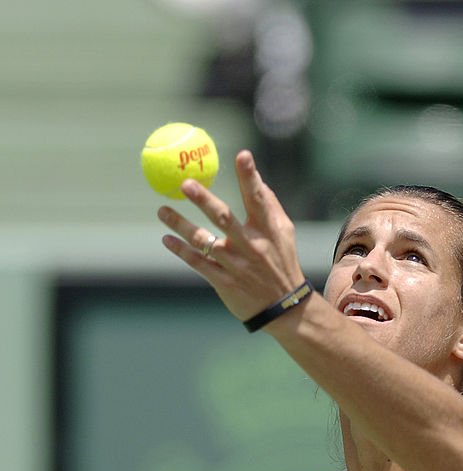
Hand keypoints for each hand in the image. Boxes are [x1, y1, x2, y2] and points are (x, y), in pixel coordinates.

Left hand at [158, 150, 304, 323]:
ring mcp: (236, 265)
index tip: (242, 155)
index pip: (258, 199)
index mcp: (267, 230)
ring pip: (203, 240)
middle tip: (184, 184)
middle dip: (204, 200)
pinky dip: (180, 251)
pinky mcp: (224, 282)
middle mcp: (251, 246)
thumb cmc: (282, 263)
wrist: (283, 307)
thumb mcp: (284, 233)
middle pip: (224, 218)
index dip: (250, 177)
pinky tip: (167, 239)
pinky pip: (197, 263)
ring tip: (162, 210)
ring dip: (180, 224)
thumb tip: (257, 178)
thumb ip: (270, 205)